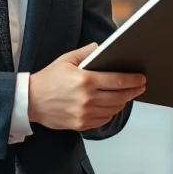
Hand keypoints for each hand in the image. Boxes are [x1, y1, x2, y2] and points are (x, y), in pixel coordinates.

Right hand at [29, 43, 145, 131]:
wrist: (30, 101)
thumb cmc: (48, 79)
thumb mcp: (66, 59)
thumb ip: (87, 52)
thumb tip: (102, 48)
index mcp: (85, 80)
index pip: (117, 80)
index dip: (132, 80)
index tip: (141, 78)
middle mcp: (87, 98)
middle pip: (119, 96)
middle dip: (133, 91)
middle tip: (140, 87)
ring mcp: (84, 114)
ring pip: (113, 109)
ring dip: (123, 102)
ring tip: (127, 95)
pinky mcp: (81, 124)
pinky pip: (103, 120)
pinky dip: (111, 113)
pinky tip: (112, 106)